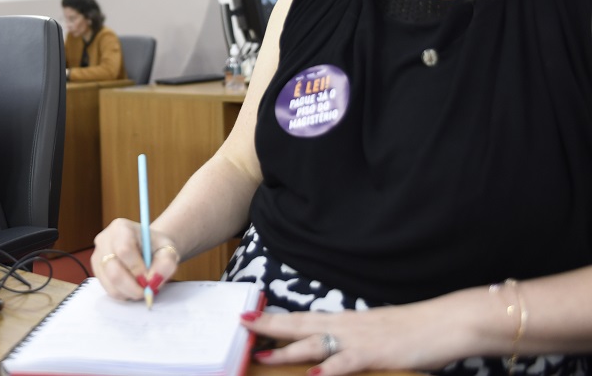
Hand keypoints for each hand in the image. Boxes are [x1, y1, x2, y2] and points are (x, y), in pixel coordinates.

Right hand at [92, 218, 181, 301]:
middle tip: (147, 290)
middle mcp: (104, 240)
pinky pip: (108, 289)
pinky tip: (133, 286)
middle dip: (133, 286)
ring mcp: (97, 256)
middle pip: (113, 270)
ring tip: (142, 286)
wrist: (147, 248)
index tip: (150, 278)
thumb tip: (152, 280)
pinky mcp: (97, 270)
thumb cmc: (156, 247)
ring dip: (130, 292)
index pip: (124, 250)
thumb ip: (166, 263)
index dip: (137, 269)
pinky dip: (124, 293)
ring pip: (110, 283)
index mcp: (121, 227)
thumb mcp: (169, 250)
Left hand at [243, 298, 469, 375]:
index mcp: (346, 321)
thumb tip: (334, 351)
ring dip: (287, 349)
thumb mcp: (377, 333)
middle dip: (269, 326)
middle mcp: (346, 326)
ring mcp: (358, 340)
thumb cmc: (414, 330)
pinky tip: (311, 375)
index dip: (275, 318)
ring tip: (262, 354)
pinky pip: (344, 363)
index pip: (303, 318)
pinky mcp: (374, 354)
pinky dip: (327, 370)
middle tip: (241, 323)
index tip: (250, 316)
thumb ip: (353, 342)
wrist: (444, 323)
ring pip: (314, 343)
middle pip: (299, 325)